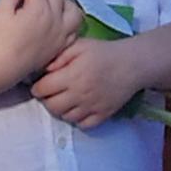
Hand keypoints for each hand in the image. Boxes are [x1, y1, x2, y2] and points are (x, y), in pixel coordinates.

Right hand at [0, 0, 84, 75]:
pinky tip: (59, 21)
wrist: (6, 65)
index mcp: (39, 8)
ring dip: (62, 1)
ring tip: (51, 3)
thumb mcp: (0, 11)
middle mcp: (55, 17)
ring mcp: (61, 31)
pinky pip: (74, 28)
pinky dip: (69, 21)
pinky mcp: (62, 44)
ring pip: (72, 9)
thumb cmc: (0, 38)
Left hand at [29, 30, 145, 128]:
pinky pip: (83, 125)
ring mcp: (92, 107)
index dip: (37, 87)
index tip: (39, 84)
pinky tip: (77, 108)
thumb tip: (42, 69)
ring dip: (60, 110)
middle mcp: (80, 94)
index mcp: (72, 76)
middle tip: (50, 93)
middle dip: (46, 100)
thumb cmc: (103, 52)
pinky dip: (77, 119)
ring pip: (66, 117)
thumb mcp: (79, 46)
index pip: (43, 90)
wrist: (132, 64)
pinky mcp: (103, 115)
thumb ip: (59, 56)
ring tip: (63, 100)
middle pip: (52, 106)